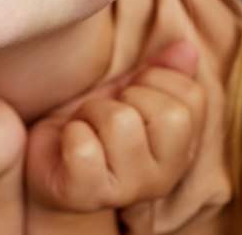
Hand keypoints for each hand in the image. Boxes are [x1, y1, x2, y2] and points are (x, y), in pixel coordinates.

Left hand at [26, 41, 205, 212]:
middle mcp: (163, 177)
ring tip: (86, 125)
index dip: (155, 78)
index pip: (193, 97)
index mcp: (180, 149)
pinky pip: (84, 148)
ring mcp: (127, 191)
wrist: (48, 156)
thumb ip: (160, 72)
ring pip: (121, 122)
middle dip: (127, 96)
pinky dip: (71, 133)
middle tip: (106, 112)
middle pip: (170, 115)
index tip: (131, 91)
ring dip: (92, 112)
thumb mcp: (127, 91)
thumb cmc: (93, 121)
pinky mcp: (86, 194)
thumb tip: (187, 48)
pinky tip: (69, 142)